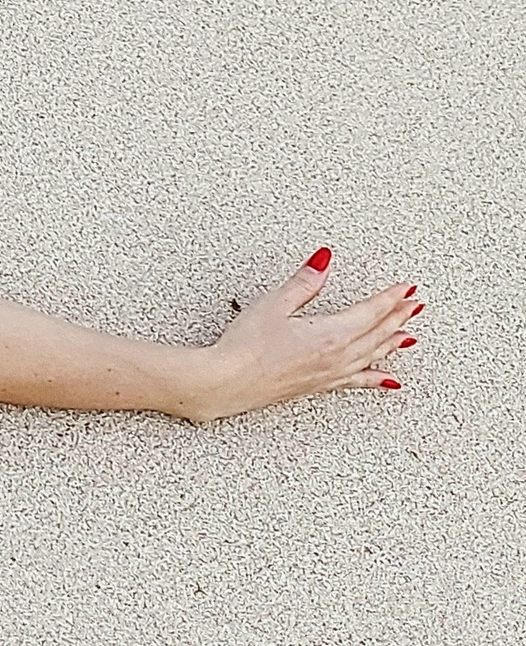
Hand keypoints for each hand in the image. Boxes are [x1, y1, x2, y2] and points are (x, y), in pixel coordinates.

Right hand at [187, 252, 422, 425]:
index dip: (391, 298)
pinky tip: (387, 380)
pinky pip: (359, 380)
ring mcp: (330, 374)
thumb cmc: (247, 346)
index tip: (407, 288)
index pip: (371, 313)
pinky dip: (376, 378)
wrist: (229, 382)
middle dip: (398, 317)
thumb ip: (304, 283)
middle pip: (377, 334)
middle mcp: (337, 357)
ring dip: (392, 343)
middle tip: (415, 305)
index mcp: (330, 334)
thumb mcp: (274, 304)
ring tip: (409, 335)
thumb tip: (324, 260)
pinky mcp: (319, 385)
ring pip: (372, 356)